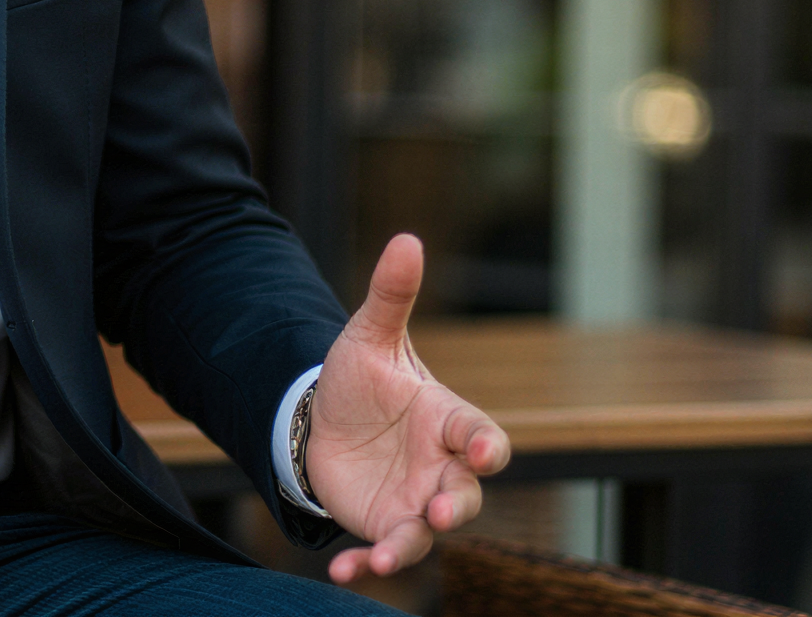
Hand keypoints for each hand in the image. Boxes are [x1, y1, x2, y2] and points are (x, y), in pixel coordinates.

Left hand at [308, 234, 510, 582]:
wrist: (326, 418)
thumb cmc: (363, 379)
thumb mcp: (369, 336)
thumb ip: (391, 295)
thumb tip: (407, 238)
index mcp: (447, 421)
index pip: (480, 436)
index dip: (486, 447)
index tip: (483, 454)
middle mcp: (440, 468)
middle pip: (462, 495)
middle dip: (453, 505)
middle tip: (437, 511)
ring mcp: (413, 501)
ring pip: (425, 533)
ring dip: (410, 545)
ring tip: (387, 554)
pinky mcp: (384, 524)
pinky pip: (383, 550)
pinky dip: (368, 564)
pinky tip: (341, 572)